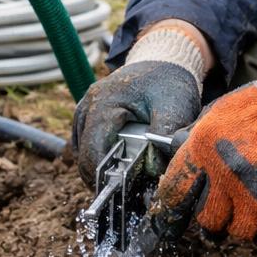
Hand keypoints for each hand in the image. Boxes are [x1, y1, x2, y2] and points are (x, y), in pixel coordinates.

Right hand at [71, 27, 207, 186]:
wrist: (162, 62)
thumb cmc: (169, 84)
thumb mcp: (176, 108)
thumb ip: (166, 138)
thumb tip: (155, 171)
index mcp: (104, 102)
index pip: (93, 148)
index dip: (102, 175)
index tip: (118, 194)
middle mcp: (88, 105)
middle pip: (82, 153)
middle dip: (99, 176)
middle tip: (121, 194)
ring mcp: (84, 110)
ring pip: (80, 151)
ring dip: (96, 168)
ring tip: (119, 182)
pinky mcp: (87, 116)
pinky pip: (84, 144)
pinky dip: (96, 158)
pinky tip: (114, 168)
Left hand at [152, 38, 256, 243]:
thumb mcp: (221, 109)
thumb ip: (197, 138)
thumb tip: (176, 158)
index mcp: (204, 148)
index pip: (174, 194)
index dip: (169, 214)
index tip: (169, 224)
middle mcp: (226, 174)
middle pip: (208, 222)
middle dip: (215, 221)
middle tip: (225, 214)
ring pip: (241, 233)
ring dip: (247, 224)